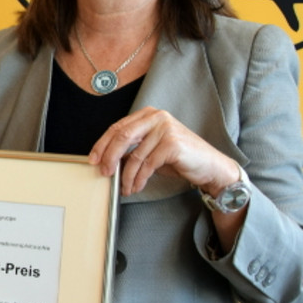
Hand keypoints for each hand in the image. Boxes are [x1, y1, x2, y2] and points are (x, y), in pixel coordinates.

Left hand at [89, 106, 239, 196]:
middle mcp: (157, 117)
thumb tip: (105, 160)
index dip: (102, 144)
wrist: (210, 167)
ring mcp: (165, 129)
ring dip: (126, 176)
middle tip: (104, 173)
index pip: (118, 127)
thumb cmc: (179, 158)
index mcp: (149, 114)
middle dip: (109, 158)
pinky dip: (138, 179)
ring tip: (124, 187)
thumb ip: (131, 148)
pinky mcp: (172, 144)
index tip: (92, 159)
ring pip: (134, 156)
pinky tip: (136, 187)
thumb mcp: (151, 149)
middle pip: (122, 137)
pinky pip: (147, 165)